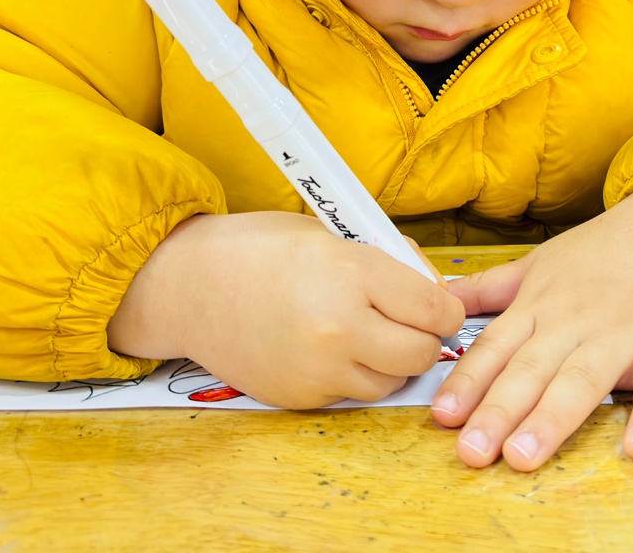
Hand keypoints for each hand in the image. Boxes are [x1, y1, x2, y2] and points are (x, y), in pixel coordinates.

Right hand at [107, 212, 464, 408]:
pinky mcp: (300, 397)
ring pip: (391, 381)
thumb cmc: (256, 249)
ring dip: (390, 362)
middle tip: (405, 321)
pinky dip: (351, 375)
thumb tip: (435, 293)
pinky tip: (327, 347)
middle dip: (423, 338)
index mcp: (351, 274)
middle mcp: (340, 328)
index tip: (437, 305)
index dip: (444, 309)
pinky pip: (351, 394)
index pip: (435, 310)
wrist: (187, 286)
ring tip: (363, 333)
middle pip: (422, 354)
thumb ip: (387, 265)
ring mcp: (319, 369)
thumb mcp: (330, 234)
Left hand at [431, 183, 632, 470]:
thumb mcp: (537, 262)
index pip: (495, 348)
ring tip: (523, 456)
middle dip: (497, 412)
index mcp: (539, 306)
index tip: (441, 416)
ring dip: (551, 420)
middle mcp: (573, 323)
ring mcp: (622, 336)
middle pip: (530, 371)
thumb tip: (439, 302)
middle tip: (471, 452)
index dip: (467, 382)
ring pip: (581, 382)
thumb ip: (488, 289)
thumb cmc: (601, 251)